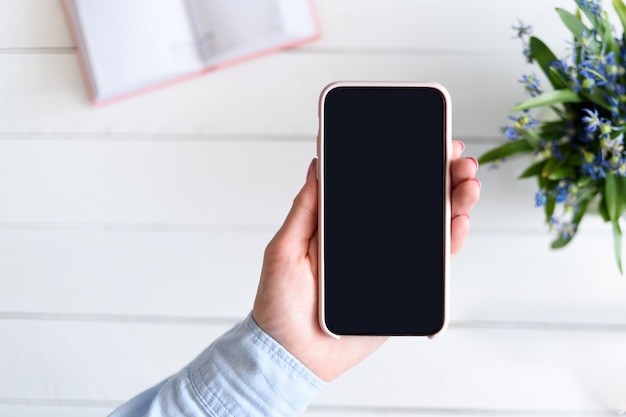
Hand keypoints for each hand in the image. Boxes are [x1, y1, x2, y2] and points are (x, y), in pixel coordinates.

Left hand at [253, 140, 480, 381]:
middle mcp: (371, 242)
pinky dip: (451, 242)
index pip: (382, 188)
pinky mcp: (404, 291)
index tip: (427, 141)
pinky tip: (459, 220)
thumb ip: (305, 210)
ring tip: (467, 182)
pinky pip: (433, 264)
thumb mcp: (283, 249)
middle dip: (440, 177)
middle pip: (413, 203)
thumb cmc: (279, 304)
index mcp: (345, 226)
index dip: (406, 163)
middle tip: (458, 157)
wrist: (289, 355)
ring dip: (453, 202)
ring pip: (430, 229)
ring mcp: (391, 265)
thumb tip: (317, 165)